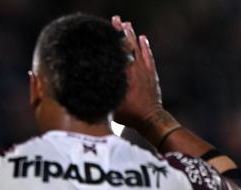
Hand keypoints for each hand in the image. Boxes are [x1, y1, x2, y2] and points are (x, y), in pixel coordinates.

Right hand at [112, 16, 164, 131]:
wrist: (149, 119)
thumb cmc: (128, 114)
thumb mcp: (110, 103)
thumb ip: (102, 92)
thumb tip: (88, 82)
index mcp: (124, 75)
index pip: (117, 52)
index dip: (112, 39)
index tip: (106, 28)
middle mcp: (135, 69)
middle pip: (128, 46)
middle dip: (121, 32)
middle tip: (116, 20)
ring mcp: (145, 71)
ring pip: (138, 48)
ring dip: (132, 36)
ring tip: (127, 24)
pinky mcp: (151, 74)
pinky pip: (148, 57)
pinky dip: (145, 47)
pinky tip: (142, 38)